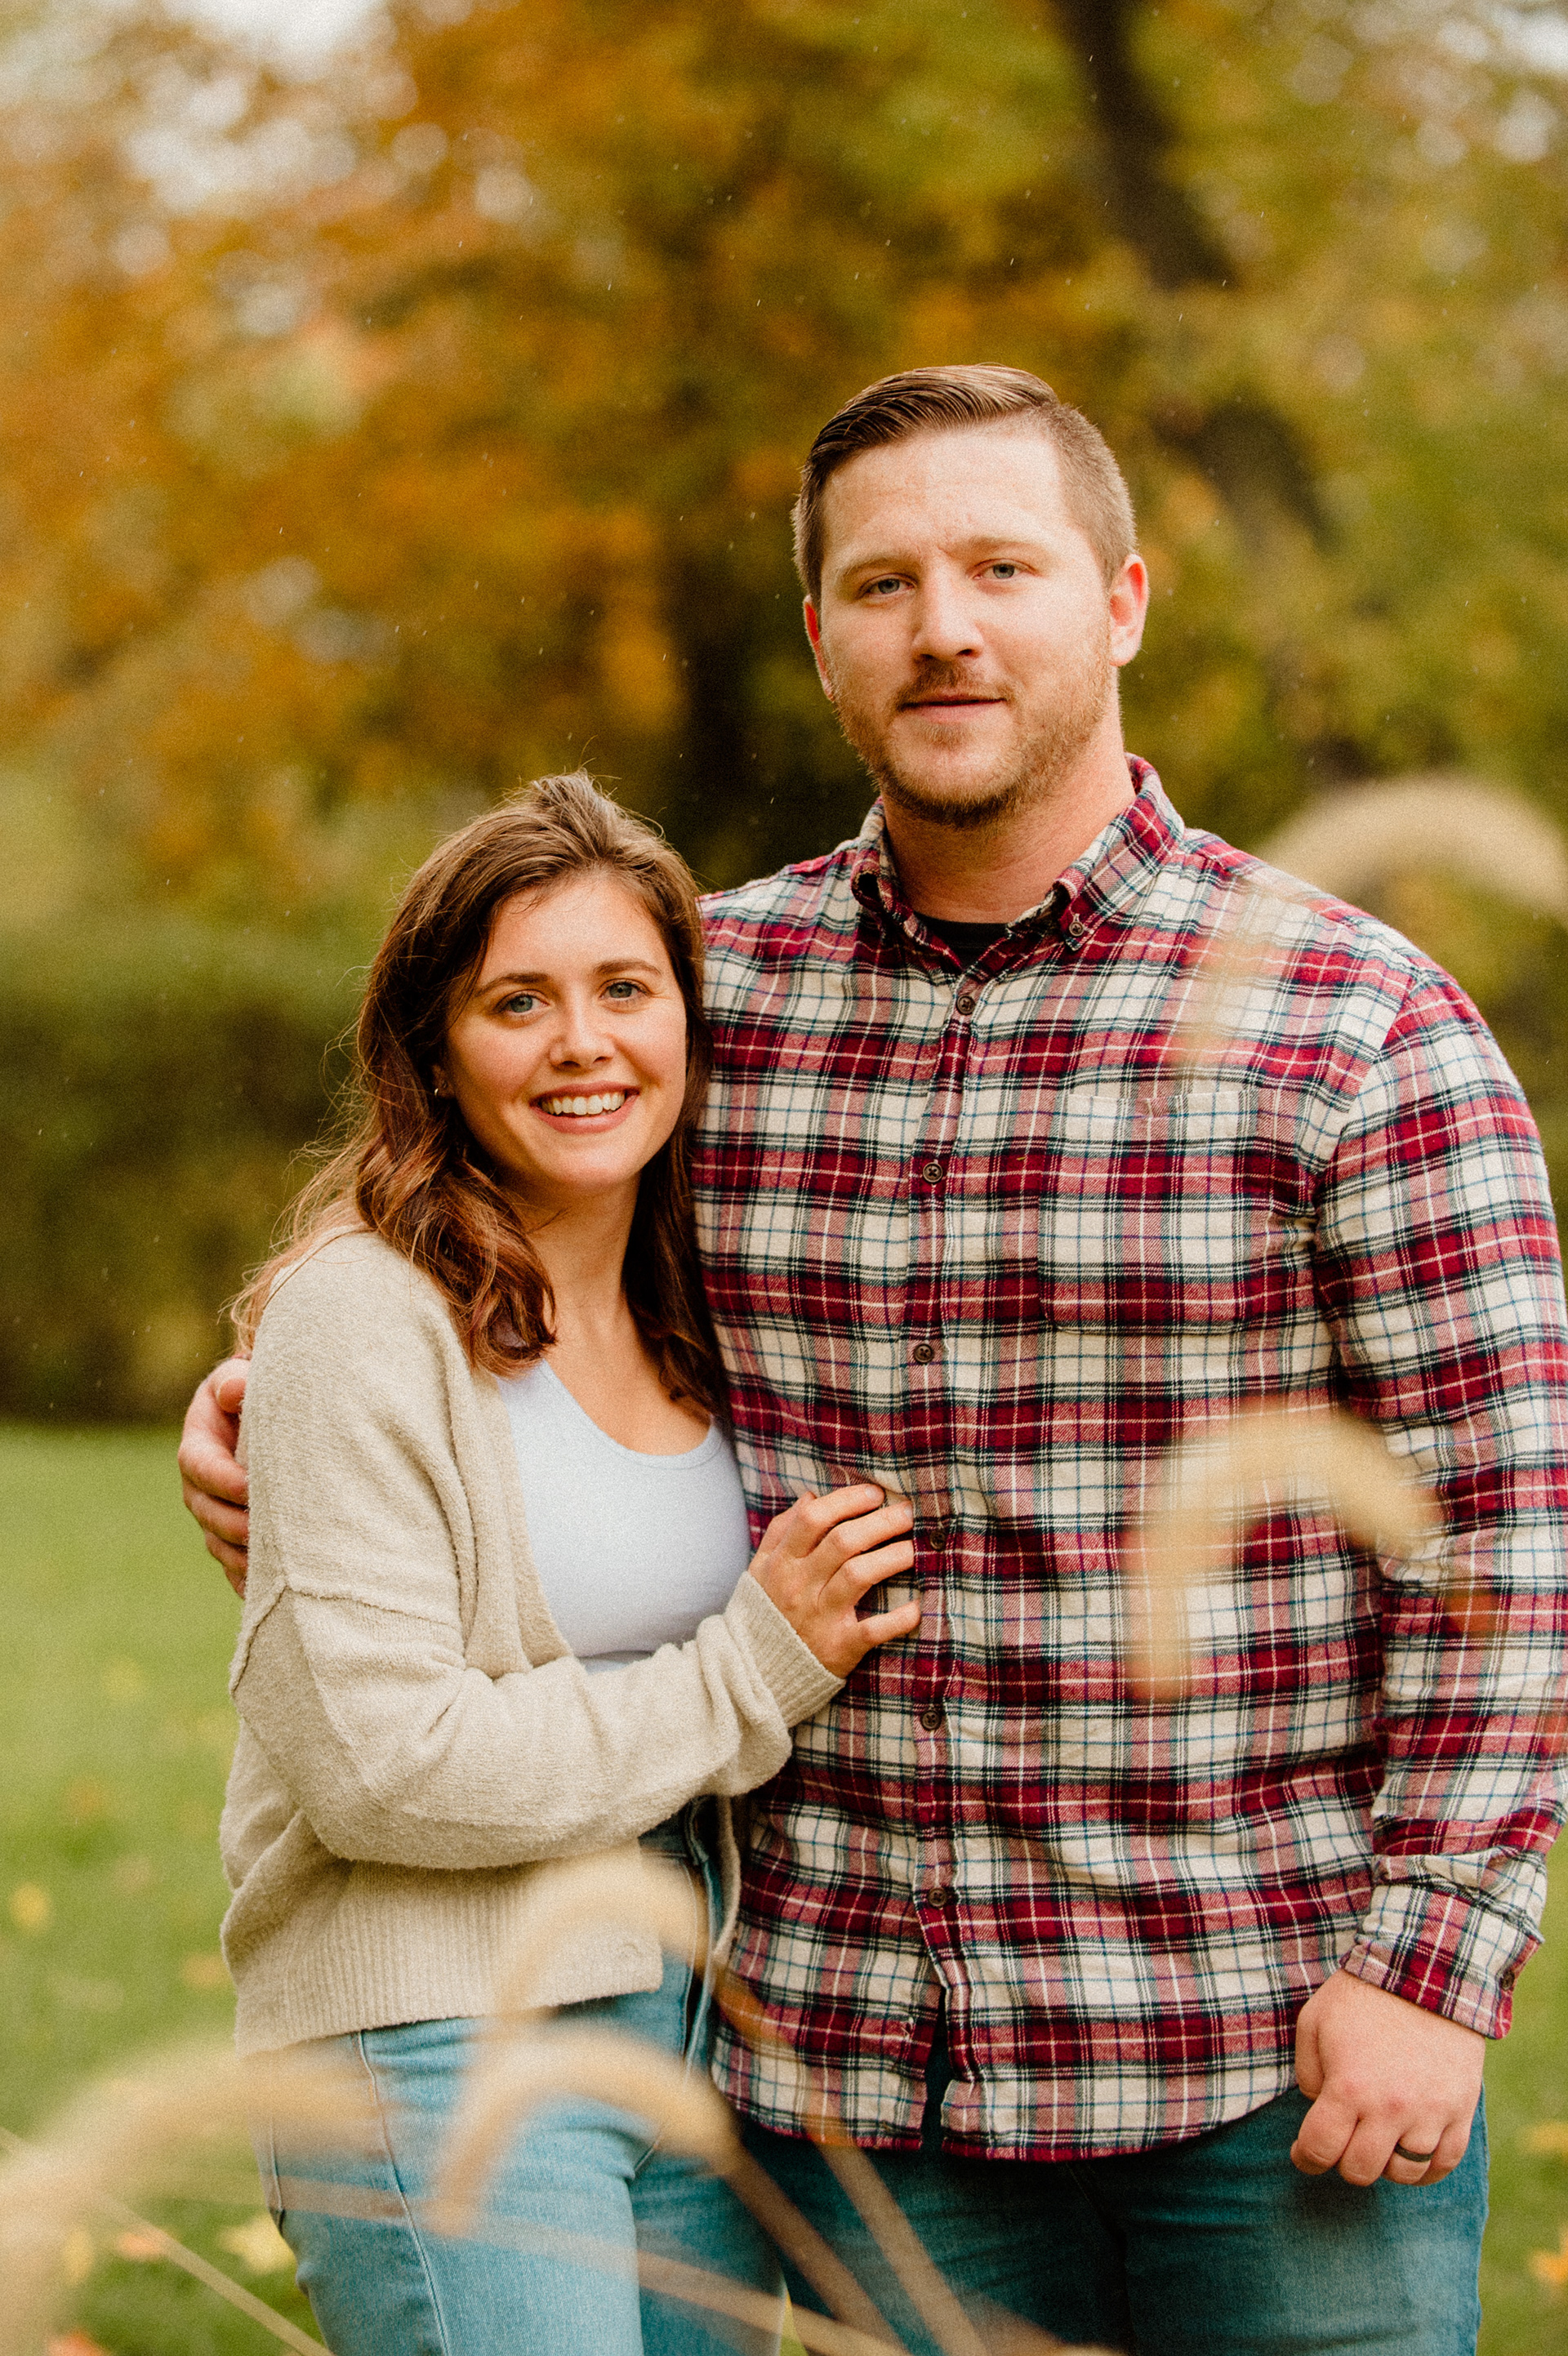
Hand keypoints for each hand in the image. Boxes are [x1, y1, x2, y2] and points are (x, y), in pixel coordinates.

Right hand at [177, 1357, 252, 1596]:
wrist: (263, 1420)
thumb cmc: (254, 1394)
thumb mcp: (240, 1380)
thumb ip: (235, 1382)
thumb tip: (232, 1392)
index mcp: (198, 1447)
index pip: (200, 1466)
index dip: (221, 1479)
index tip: (248, 1488)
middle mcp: (200, 1487)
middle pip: (206, 1512)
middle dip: (232, 1524)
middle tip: (261, 1531)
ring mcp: (214, 1515)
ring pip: (219, 1543)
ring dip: (240, 1555)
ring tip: (272, 1561)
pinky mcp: (233, 1538)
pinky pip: (234, 1565)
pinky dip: (248, 1579)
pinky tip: (269, 1587)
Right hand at [746, 1485, 918, 1676]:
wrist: (754, 1673)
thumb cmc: (765, 1613)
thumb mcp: (760, 1569)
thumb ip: (781, 1531)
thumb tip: (810, 1497)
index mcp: (782, 1563)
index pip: (813, 1519)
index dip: (847, 1501)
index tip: (874, 1494)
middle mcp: (800, 1586)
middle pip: (843, 1542)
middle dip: (880, 1522)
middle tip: (907, 1513)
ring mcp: (820, 1617)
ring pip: (858, 1576)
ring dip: (892, 1558)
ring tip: (913, 1549)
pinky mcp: (838, 1648)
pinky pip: (873, 1630)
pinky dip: (898, 1618)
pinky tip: (917, 1604)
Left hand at [1292, 1968, 1483, 2186]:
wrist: (1425, 1972)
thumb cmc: (1361, 1997)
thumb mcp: (1314, 2023)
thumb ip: (1308, 2075)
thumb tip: (1320, 2111)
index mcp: (1349, 2088)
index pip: (1320, 2150)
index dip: (1306, 2158)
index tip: (1305, 2153)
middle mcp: (1390, 2109)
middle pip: (1360, 2170)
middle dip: (1343, 2160)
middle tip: (1343, 2140)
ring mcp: (1430, 2114)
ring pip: (1403, 2173)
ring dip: (1384, 2163)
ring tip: (1378, 2140)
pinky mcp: (1460, 2111)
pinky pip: (1444, 2164)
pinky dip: (1425, 2169)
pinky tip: (1411, 2152)